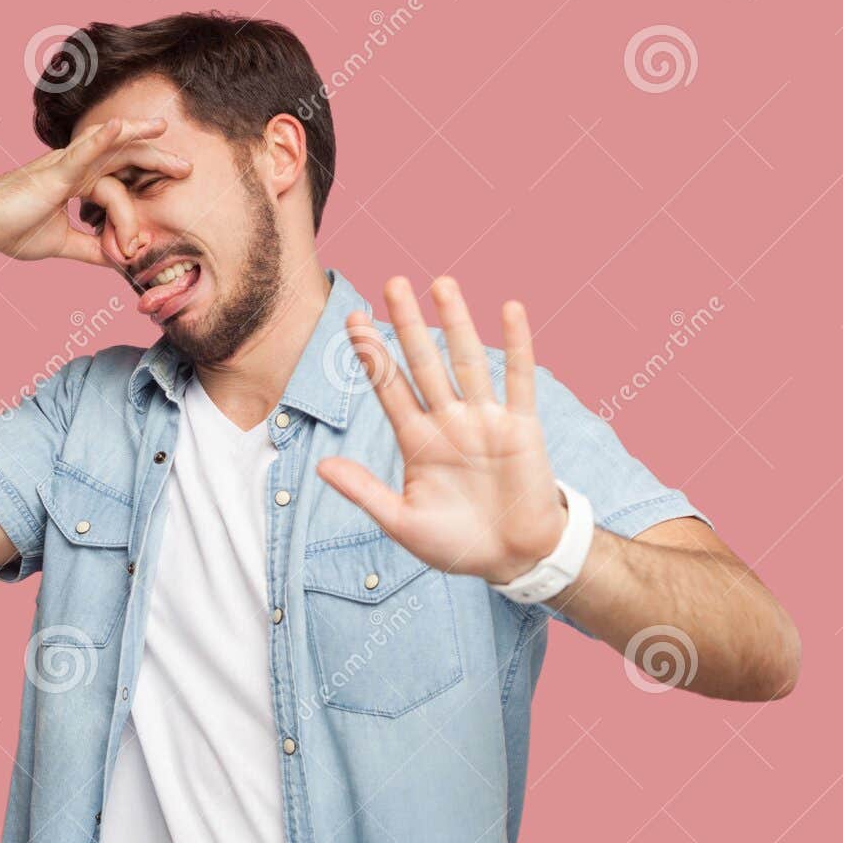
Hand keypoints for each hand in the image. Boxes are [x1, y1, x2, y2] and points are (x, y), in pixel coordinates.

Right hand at [0, 116, 189, 263]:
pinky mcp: (53, 174)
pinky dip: (103, 139)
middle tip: (185, 167)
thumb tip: (118, 260)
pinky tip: (122, 127)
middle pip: (121, 156)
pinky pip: (82, 152)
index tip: (144, 242)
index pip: (117, 181)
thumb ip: (90, 248)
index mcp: (74, 182)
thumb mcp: (62, 243)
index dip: (138, 206)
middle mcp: (71, 167)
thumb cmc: (12, 232)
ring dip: (137, 136)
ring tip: (162, 129)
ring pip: (108, 147)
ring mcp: (62, 166)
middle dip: (153, 159)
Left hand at [315, 276, 567, 583]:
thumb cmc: (456, 544)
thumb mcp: (403, 522)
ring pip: (467, 361)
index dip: (372, 355)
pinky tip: (508, 309)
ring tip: (442, 284)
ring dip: (456, 323)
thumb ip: (365, 491)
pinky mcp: (521, 427)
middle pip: (423, 363)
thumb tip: (321, 466)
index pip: (389, 388)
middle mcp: (448, 422)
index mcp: (416, 442)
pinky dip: (516, 345)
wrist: (513, 559)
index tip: (354, 320)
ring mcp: (485, 421)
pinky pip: (518, 380)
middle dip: (408, 325)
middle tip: (393, 283)